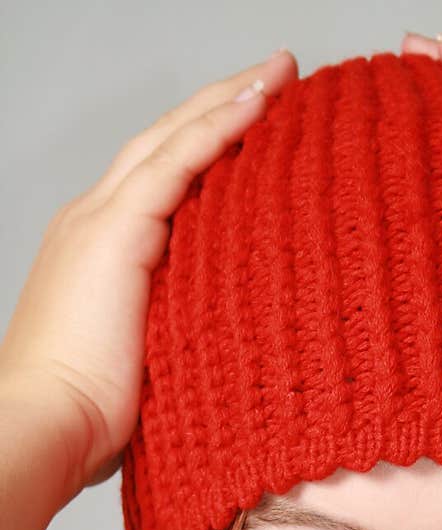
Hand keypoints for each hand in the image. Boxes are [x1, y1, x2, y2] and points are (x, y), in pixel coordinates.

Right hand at [0, 50, 297, 497]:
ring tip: (282, 75)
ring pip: (172, 139)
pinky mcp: (113, 233)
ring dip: (228, 101)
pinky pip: (175, 164)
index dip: (209, 148)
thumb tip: (229, 351)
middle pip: (167, 144)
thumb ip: (178, 337)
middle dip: (222, 106)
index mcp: (103, 254)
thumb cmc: (90, 422)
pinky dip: (215, 129)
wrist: (48, 430)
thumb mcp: (147, 366)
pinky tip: (256, 104)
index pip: (163, 182)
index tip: (262, 128)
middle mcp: (95, 223)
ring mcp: (100, 222)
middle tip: (280, 77)